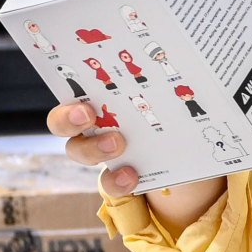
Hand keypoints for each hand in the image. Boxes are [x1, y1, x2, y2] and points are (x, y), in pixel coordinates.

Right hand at [47, 95, 224, 225]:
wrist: (190, 158)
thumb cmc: (175, 118)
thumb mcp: (174, 100)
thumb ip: (167, 87)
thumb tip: (183, 68)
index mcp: (103, 96)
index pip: (73, 85)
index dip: (67, 84)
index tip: (80, 82)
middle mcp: (93, 123)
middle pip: (61, 120)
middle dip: (69, 117)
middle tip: (88, 115)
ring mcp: (99, 153)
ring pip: (77, 150)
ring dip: (93, 147)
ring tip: (117, 144)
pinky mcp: (114, 179)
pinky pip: (105, 183)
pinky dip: (116, 180)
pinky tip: (132, 176)